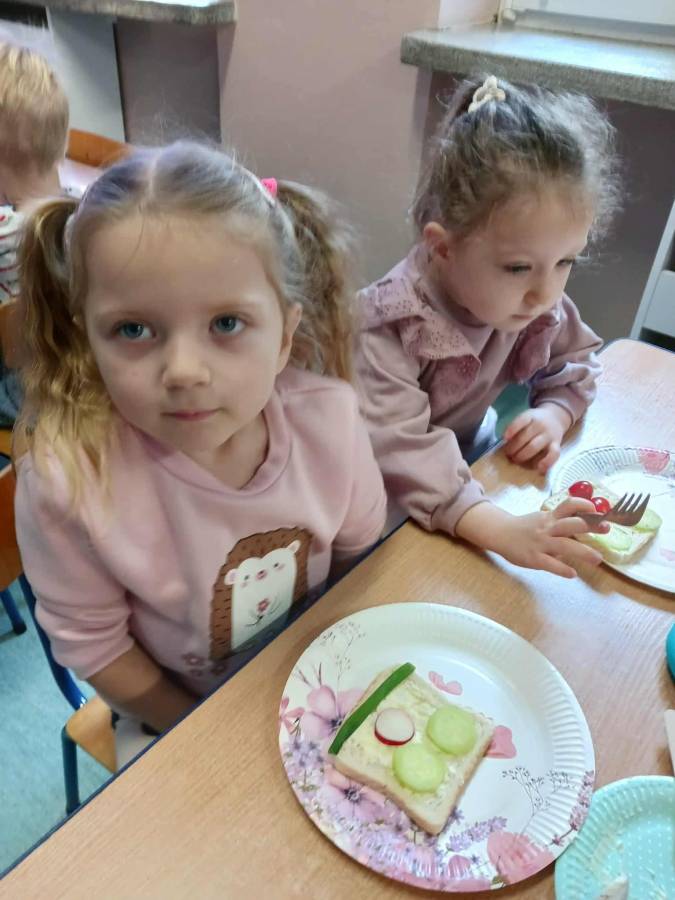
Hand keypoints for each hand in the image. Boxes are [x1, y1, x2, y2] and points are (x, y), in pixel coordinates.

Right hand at [455, 497, 608, 578]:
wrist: (500, 533)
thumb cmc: (525, 527)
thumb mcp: (542, 519)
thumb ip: (561, 522)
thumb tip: (586, 525)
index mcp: (550, 517)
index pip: (568, 505)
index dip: (584, 505)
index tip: (598, 509)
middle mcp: (547, 528)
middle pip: (571, 524)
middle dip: (591, 526)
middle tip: (607, 529)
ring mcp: (541, 543)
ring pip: (565, 545)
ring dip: (583, 552)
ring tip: (598, 559)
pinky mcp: (533, 558)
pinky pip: (550, 564)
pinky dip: (563, 569)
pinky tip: (572, 574)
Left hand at [502, 405, 571, 473]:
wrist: (555, 418)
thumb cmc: (534, 422)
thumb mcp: (525, 418)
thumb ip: (515, 427)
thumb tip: (505, 442)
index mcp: (531, 416)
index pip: (521, 421)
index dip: (512, 429)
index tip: (504, 438)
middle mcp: (541, 425)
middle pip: (524, 437)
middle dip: (513, 448)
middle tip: (507, 454)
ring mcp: (549, 435)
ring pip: (534, 446)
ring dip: (522, 455)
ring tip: (515, 459)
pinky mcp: (556, 445)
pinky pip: (554, 454)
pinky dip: (546, 462)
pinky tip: (539, 468)